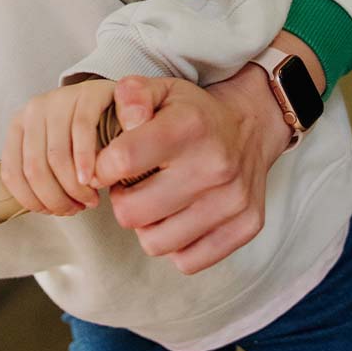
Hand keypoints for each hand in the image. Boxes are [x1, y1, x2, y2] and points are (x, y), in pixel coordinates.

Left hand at [1, 79, 115, 215]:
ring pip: (56, 155)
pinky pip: (81, 131)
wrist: (114, 102)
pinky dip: (85, 161)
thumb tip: (40, 207)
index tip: (52, 212)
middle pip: (34, 168)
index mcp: (19, 125)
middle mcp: (34, 109)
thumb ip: (41, 174)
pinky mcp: (87, 94)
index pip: (12, 173)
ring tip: (90, 199)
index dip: (32, 201)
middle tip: (76, 208)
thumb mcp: (54, 150)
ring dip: (74, 188)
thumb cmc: (82, 135)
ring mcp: (60, 98)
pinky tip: (92, 178)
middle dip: (56, 199)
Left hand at [94, 67, 291, 274]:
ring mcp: (233, 200)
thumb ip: (132, 95)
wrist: (249, 127)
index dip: (102, 167)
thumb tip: (127, 121)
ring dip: (147, 225)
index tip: (106, 165)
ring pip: (156, 243)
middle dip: (121, 200)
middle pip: (132, 213)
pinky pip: (187, 261)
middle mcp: (214, 164)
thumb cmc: (192, 112)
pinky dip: (175, 245)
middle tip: (130, 185)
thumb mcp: (160, 89)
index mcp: (189, 126)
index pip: (122, 160)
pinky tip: (178, 217)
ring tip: (154, 201)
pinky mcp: (246, 227)